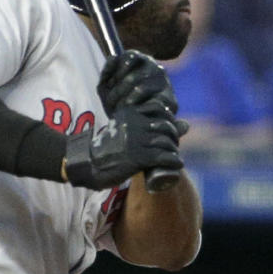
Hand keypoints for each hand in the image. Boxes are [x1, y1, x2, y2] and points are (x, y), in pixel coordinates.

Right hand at [64, 102, 183, 188]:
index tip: (169, 131)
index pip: (160, 109)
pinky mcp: (138, 157)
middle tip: (172, 146)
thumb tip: (184, 124)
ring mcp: (136, 140)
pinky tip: (177, 165)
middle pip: (166, 126)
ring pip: (167, 142)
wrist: (88, 165)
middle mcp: (134, 124)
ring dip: (174, 150)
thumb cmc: (107, 149)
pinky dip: (174, 161)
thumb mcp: (123, 130)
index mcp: (129, 113)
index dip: (170, 120)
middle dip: (174, 136)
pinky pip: (164, 157)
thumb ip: (143, 123)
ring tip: (173, 156)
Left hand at [98, 51, 176, 115]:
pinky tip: (133, 114)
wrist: (137, 127)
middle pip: (132, 76)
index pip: (129, 56)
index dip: (116, 72)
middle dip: (117, 92)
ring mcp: (164, 83)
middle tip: (111, 104)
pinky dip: (138, 110)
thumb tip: (113, 58)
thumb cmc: (120, 103)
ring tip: (119, 110)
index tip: (110, 85)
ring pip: (141, 89)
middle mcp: (155, 68)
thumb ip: (106, 73)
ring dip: (125, 102)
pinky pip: (151, 103)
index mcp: (141, 61)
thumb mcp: (107, 89)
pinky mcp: (171, 101)